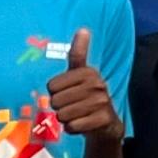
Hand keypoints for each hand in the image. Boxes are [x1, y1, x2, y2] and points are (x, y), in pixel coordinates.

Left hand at [42, 28, 122, 145]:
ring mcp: (102, 102)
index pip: (52, 86)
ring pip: (63, 115)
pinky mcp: (103, 119)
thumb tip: (83, 28)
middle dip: (59, 108)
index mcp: (88, 72)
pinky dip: (72, 129)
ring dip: (65, 119)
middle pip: (56, 101)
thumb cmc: (86, 97)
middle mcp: (97, 84)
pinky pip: (72, 127)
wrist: (105, 124)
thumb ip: (78, 54)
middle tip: (72, 107)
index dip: (55, 93)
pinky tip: (82, 124)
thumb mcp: (80, 75)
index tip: (68, 93)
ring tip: (77, 115)